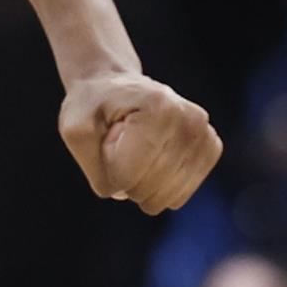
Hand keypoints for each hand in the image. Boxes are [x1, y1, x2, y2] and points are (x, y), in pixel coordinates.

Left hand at [57, 71, 218, 213]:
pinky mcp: (210, 148)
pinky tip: (154, 161)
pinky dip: (161, 187)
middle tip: (122, 144)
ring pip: (168, 196)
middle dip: (125, 177)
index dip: (108, 168)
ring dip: (143, 184)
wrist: (118, 90)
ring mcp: (204, 134)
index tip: (109, 137)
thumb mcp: (76, 130)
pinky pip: (181, 193)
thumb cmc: (94, 107)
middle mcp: (190, 120)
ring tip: (138, 151)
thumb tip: (124, 194)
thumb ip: (94, 167)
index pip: (126, 175)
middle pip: (148, 188)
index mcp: (158, 108)